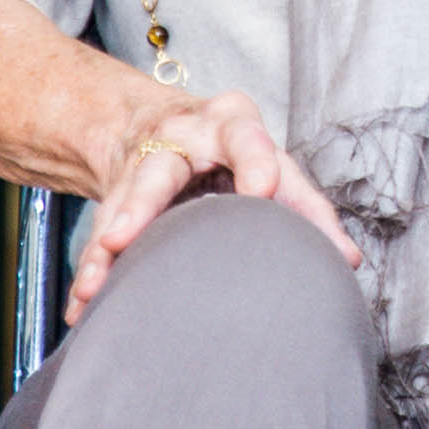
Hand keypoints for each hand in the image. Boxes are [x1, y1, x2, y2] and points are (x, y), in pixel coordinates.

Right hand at [66, 82, 354, 325]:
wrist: (162, 125)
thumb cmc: (235, 150)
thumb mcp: (272, 164)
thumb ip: (307, 209)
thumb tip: (347, 260)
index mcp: (231, 122)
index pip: (247, 137)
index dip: (254, 162)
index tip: (261, 190)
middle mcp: (179, 136)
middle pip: (157, 170)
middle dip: (139, 204)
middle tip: (122, 238)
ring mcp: (139, 164)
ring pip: (117, 207)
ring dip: (102, 251)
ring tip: (92, 288)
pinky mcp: (113, 195)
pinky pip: (98, 237)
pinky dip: (91, 273)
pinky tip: (82, 306)